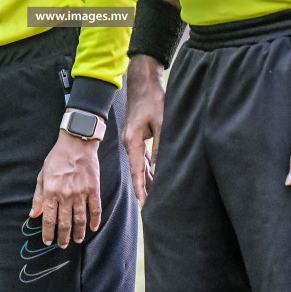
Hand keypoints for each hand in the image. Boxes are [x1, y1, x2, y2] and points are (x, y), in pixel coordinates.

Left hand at [31, 127, 102, 247]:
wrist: (76, 143)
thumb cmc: (57, 158)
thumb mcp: (43, 175)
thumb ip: (38, 196)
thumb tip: (34, 214)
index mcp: (51, 192)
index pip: (49, 218)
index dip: (48, 232)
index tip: (48, 241)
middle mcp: (66, 195)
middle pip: (65, 222)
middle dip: (63, 236)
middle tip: (63, 245)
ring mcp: (81, 193)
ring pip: (80, 219)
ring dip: (78, 232)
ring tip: (77, 240)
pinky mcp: (93, 189)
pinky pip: (95, 209)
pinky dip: (95, 220)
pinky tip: (93, 228)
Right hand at [122, 56, 165, 204]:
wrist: (142, 82)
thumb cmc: (153, 99)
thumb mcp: (162, 122)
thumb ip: (161, 145)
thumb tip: (161, 167)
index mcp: (132, 140)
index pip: (137, 171)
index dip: (141, 190)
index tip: (144, 206)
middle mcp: (129, 143)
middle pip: (137, 172)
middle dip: (144, 190)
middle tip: (152, 209)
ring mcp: (132, 140)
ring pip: (139, 166)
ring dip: (147, 180)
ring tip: (155, 198)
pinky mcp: (136, 136)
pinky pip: (141, 157)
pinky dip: (147, 169)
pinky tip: (154, 178)